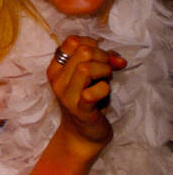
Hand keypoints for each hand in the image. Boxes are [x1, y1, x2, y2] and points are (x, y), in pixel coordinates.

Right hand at [47, 35, 123, 149]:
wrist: (83, 132)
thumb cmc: (87, 100)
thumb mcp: (89, 76)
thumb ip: (99, 61)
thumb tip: (119, 59)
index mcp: (56, 68)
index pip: (72, 41)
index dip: (92, 44)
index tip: (101, 57)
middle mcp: (57, 80)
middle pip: (82, 51)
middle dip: (102, 57)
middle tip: (107, 70)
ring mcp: (66, 95)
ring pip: (85, 68)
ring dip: (104, 71)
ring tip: (105, 80)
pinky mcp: (79, 109)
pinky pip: (94, 92)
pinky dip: (104, 89)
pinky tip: (103, 94)